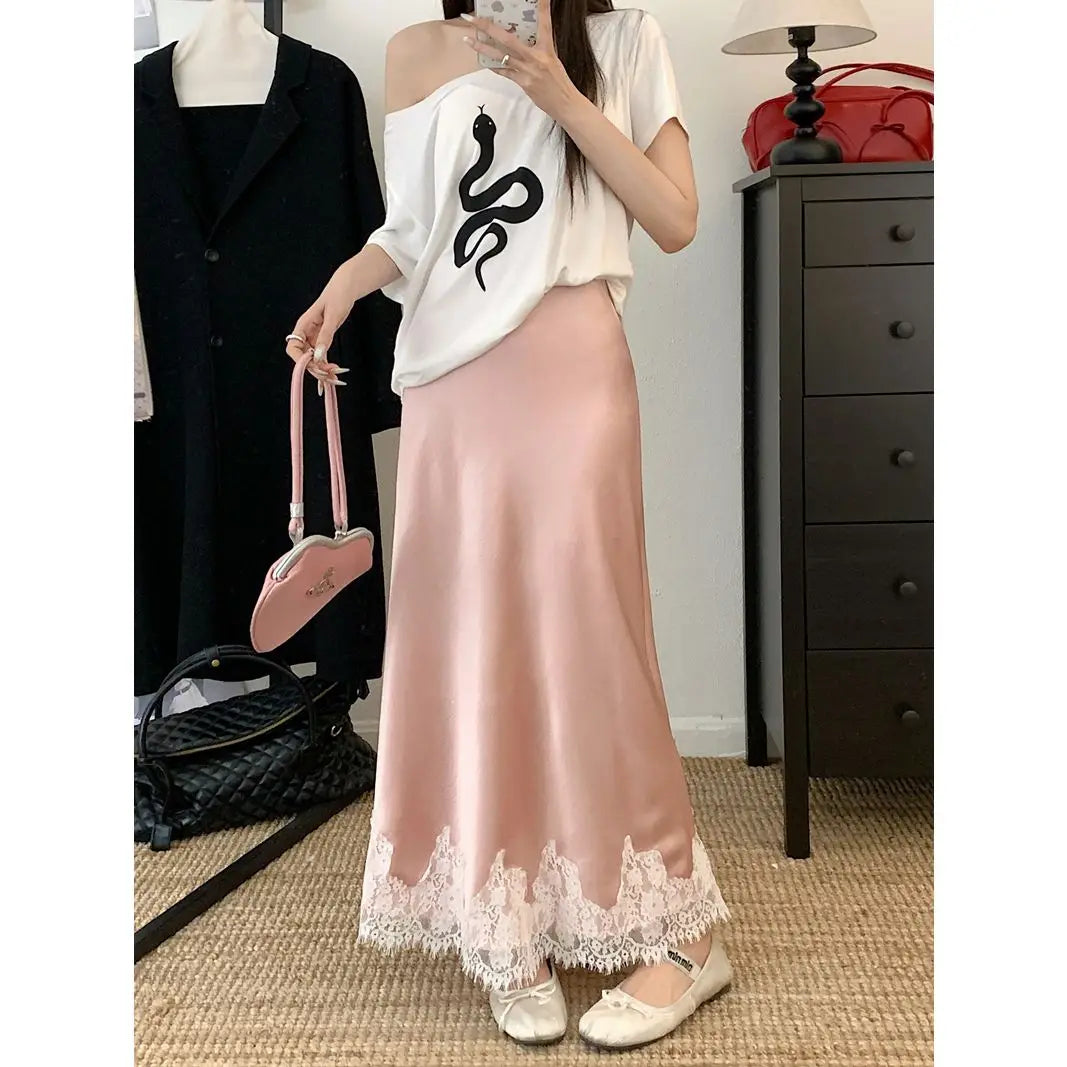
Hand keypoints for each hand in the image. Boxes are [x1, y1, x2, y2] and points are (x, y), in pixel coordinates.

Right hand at [285, 262, 357, 388]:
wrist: (345, 288)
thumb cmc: (337, 296)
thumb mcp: (333, 315)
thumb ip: (326, 335)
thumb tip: (319, 355)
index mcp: (303, 325)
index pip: (293, 347)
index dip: (300, 360)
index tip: (313, 365)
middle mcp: (306, 333)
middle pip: (303, 357)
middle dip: (314, 368)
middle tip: (329, 376)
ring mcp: (314, 337)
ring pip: (313, 359)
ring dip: (322, 370)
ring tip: (334, 377)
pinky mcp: (322, 339)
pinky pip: (321, 356)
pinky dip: (326, 365)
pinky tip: (334, 373)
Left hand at [462, 2, 578, 121]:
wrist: (564, 104)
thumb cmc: (560, 83)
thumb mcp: (553, 59)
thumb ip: (539, 48)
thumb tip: (525, 40)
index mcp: (546, 49)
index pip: (544, 24)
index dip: (543, 8)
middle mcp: (535, 58)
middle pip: (507, 39)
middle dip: (488, 27)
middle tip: (474, 18)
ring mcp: (526, 71)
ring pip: (499, 56)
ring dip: (482, 47)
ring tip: (469, 39)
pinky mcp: (522, 83)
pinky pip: (504, 72)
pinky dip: (493, 66)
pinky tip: (483, 60)